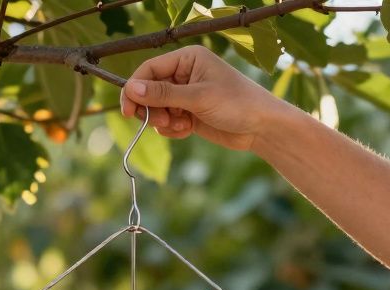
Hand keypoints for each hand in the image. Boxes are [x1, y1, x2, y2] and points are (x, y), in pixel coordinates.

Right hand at [120, 46, 285, 151]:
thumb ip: (163, 93)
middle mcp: (184, 73)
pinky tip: (188, 130)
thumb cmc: (236, 104)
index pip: (149, 70)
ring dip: (163, 121)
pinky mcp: (188, 113)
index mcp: (187, 59)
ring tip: (182, 126)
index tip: (128, 110)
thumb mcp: (198, 97)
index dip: (135, 89)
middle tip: (161, 121)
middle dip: (152, 109)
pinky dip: (172, 129)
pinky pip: (167, 122)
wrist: (261, 128)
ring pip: (156, 109)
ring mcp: (186, 94)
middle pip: (148, 90)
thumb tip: (131, 88)